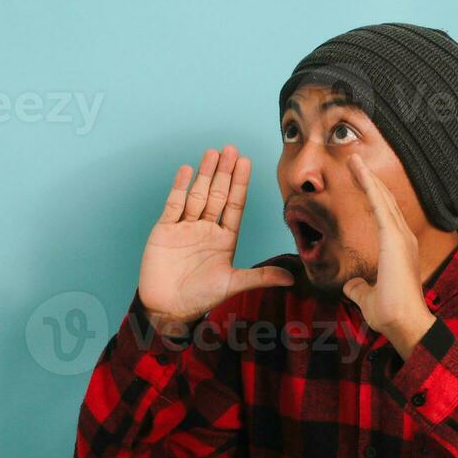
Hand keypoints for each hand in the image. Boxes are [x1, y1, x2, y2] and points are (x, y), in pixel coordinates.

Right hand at [138, 145, 293, 332]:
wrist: (168, 309)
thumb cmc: (201, 298)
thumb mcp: (234, 284)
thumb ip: (261, 277)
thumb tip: (293, 278)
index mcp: (224, 238)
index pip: (235, 205)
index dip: (240, 184)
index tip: (246, 162)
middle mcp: (206, 229)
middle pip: (217, 194)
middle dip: (224, 172)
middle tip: (231, 149)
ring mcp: (185, 227)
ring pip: (197, 194)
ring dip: (205, 174)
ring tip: (213, 153)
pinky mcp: (164, 230)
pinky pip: (174, 204)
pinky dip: (180, 187)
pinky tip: (187, 171)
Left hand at [340, 154, 435, 357]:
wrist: (404, 322)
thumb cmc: (390, 314)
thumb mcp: (368, 297)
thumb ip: (360, 288)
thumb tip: (350, 285)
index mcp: (399, 250)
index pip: (384, 217)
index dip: (373, 197)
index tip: (362, 182)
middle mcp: (403, 239)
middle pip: (384, 202)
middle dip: (370, 181)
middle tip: (356, 161)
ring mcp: (401, 237)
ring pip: (382, 198)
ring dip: (368, 177)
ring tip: (354, 159)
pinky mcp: (394, 238)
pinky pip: (379, 205)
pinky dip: (369, 186)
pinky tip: (360, 171)